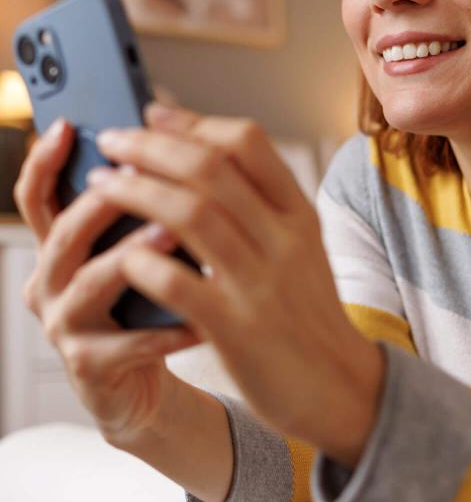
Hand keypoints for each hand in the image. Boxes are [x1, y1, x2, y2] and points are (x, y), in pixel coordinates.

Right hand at [13, 118, 200, 442]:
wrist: (146, 384)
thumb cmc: (147, 306)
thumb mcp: (139, 251)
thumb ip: (142, 206)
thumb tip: (166, 133)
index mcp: (60, 247)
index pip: (38, 196)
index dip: (45, 160)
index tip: (70, 126)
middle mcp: (51, 282)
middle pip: (65, 233)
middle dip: (103, 202)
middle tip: (142, 175)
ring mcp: (64, 325)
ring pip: (91, 282)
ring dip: (133, 254)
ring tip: (173, 233)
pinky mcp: (89, 367)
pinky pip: (131, 343)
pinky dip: (169, 328)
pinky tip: (202, 314)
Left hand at [89, 103, 384, 465]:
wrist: (339, 386)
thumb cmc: (306, 313)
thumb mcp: (301, 247)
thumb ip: (262, 205)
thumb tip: (201, 157)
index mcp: (299, 214)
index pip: (248, 142)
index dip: (192, 122)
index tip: (152, 115)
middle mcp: (284, 240)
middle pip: (209, 168)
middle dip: (150, 146)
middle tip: (111, 140)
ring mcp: (260, 284)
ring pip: (190, 214)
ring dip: (135, 191)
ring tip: (100, 183)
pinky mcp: (236, 330)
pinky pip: (179, 283)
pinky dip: (144, 261)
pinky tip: (121, 255)